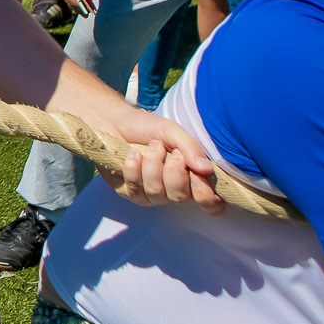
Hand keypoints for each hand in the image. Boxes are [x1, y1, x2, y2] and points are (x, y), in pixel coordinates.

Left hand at [95, 107, 225, 213]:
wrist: (114, 122)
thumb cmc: (147, 128)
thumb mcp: (173, 132)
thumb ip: (191, 148)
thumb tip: (206, 169)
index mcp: (190, 176)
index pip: (208, 201)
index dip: (206, 195)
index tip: (198, 174)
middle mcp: (173, 189)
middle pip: (180, 197)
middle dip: (175, 173)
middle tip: (172, 153)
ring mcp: (151, 193)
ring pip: (156, 193)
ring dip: (153, 166)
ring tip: (151, 147)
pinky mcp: (130, 192)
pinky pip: (136, 189)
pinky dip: (134, 169)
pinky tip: (133, 155)